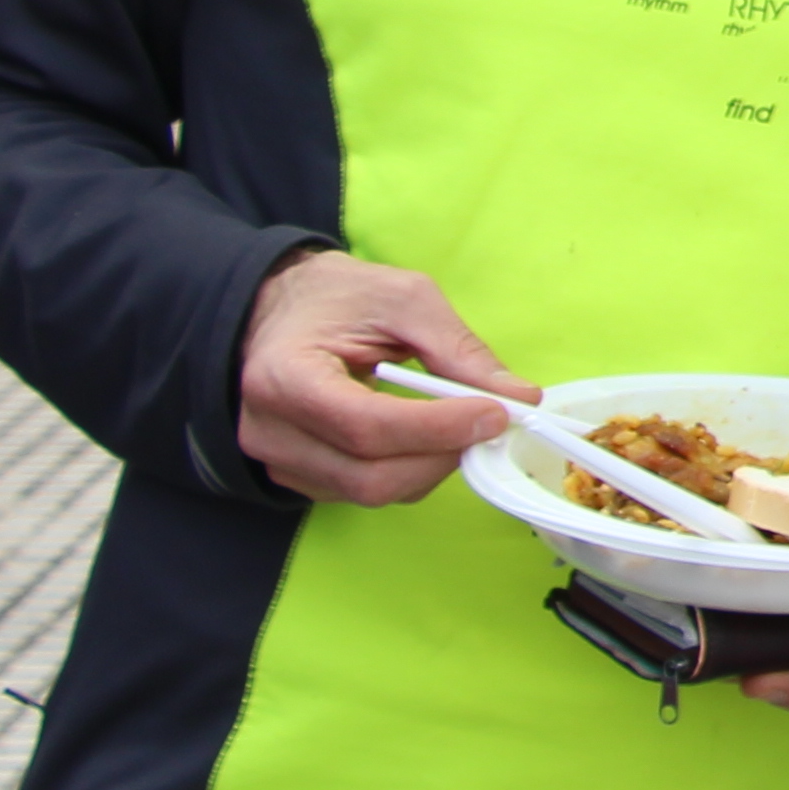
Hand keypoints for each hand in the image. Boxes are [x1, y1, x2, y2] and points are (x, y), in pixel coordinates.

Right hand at [233, 252, 533, 505]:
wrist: (280, 309)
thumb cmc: (336, 296)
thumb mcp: (403, 299)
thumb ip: (458, 349)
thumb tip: (518, 397)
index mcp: (284, 376)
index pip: (366, 426)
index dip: (437, 428)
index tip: (495, 413)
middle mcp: (270, 431)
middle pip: (371, 475)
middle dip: (443, 455)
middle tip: (490, 422)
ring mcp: (279, 461)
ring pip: (372, 493)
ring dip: (431, 466)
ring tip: (458, 423)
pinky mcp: (297, 477)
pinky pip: (364, 493)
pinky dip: (409, 471)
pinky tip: (426, 436)